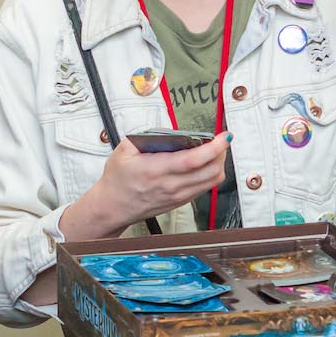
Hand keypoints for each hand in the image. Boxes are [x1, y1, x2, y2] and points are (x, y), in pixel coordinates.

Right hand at [63, 135, 231, 238]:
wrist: (112, 206)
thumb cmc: (117, 180)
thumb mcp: (125, 149)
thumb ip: (149, 135)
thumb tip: (173, 130)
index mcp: (156, 170)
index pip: (194, 160)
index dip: (214, 147)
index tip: (223, 136)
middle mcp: (171, 185)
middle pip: (210, 170)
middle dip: (221, 152)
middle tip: (220, 139)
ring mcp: (178, 195)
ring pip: (212, 180)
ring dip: (219, 163)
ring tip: (215, 149)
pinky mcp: (181, 201)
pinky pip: (205, 187)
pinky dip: (211, 173)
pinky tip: (206, 163)